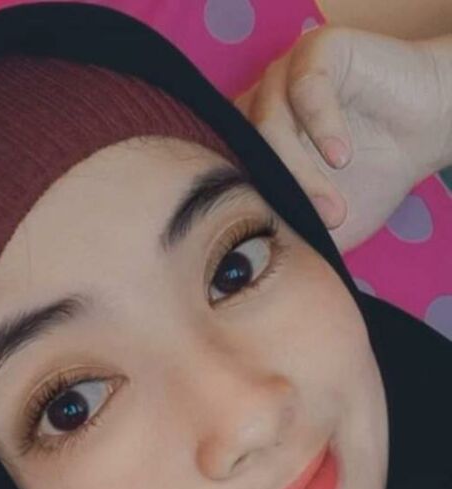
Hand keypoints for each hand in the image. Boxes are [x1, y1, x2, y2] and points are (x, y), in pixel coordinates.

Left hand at [234, 25, 451, 252]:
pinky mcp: (317, 50)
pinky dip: (322, 126)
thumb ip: (291, 239)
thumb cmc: (372, 177)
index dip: (247, 211)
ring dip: (303, 173)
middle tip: (320, 227)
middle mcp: (259, 106)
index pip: (224, 175)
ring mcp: (283, 75)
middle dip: (279, 197)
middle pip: (244, 152)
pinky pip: (306, 88)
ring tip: (336, 205)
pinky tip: (343, 156)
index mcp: (250, 144)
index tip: (276, 247)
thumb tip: (255, 274)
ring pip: (270, 123)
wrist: (428, 130)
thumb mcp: (325, 223)